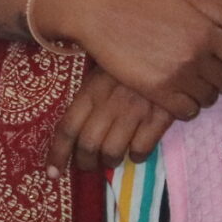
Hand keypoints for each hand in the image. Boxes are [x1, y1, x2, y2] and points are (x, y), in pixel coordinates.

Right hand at [33, 0, 221, 120]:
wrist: (102, 17)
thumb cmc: (143, 3)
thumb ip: (219, 14)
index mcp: (206, 30)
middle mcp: (196, 54)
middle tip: (208, 75)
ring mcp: (178, 74)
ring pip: (208, 98)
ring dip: (204, 95)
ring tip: (192, 86)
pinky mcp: (158, 91)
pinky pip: (187, 111)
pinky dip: (187, 108)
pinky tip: (178, 97)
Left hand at [47, 68, 173, 169]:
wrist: (170, 48)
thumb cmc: (130, 60)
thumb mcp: (102, 70)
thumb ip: (87, 96)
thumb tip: (71, 132)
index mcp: (91, 90)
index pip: (67, 129)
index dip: (58, 154)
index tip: (52, 173)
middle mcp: (109, 103)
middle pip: (88, 146)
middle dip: (85, 163)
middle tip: (89, 165)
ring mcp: (135, 111)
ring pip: (112, 153)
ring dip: (110, 162)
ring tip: (112, 159)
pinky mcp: (160, 117)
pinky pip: (141, 150)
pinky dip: (137, 157)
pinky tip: (136, 151)